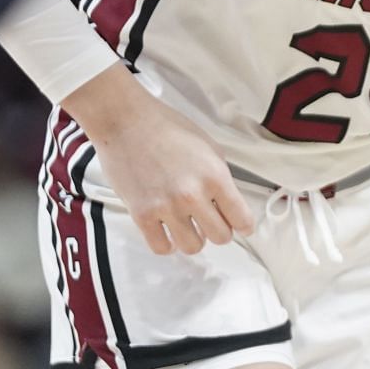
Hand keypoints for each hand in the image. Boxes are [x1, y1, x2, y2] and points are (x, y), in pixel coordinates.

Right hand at [65, 67, 254, 254]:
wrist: (126, 121)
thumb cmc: (166, 128)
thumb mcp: (208, 147)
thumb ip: (221, 178)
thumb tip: (229, 205)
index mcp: (215, 175)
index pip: (242, 219)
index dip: (243, 225)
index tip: (240, 225)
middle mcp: (193, 194)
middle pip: (220, 237)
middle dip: (218, 230)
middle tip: (209, 220)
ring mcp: (166, 206)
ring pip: (193, 247)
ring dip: (193, 238)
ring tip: (186, 224)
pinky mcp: (141, 214)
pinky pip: (161, 248)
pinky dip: (167, 244)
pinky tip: (167, 230)